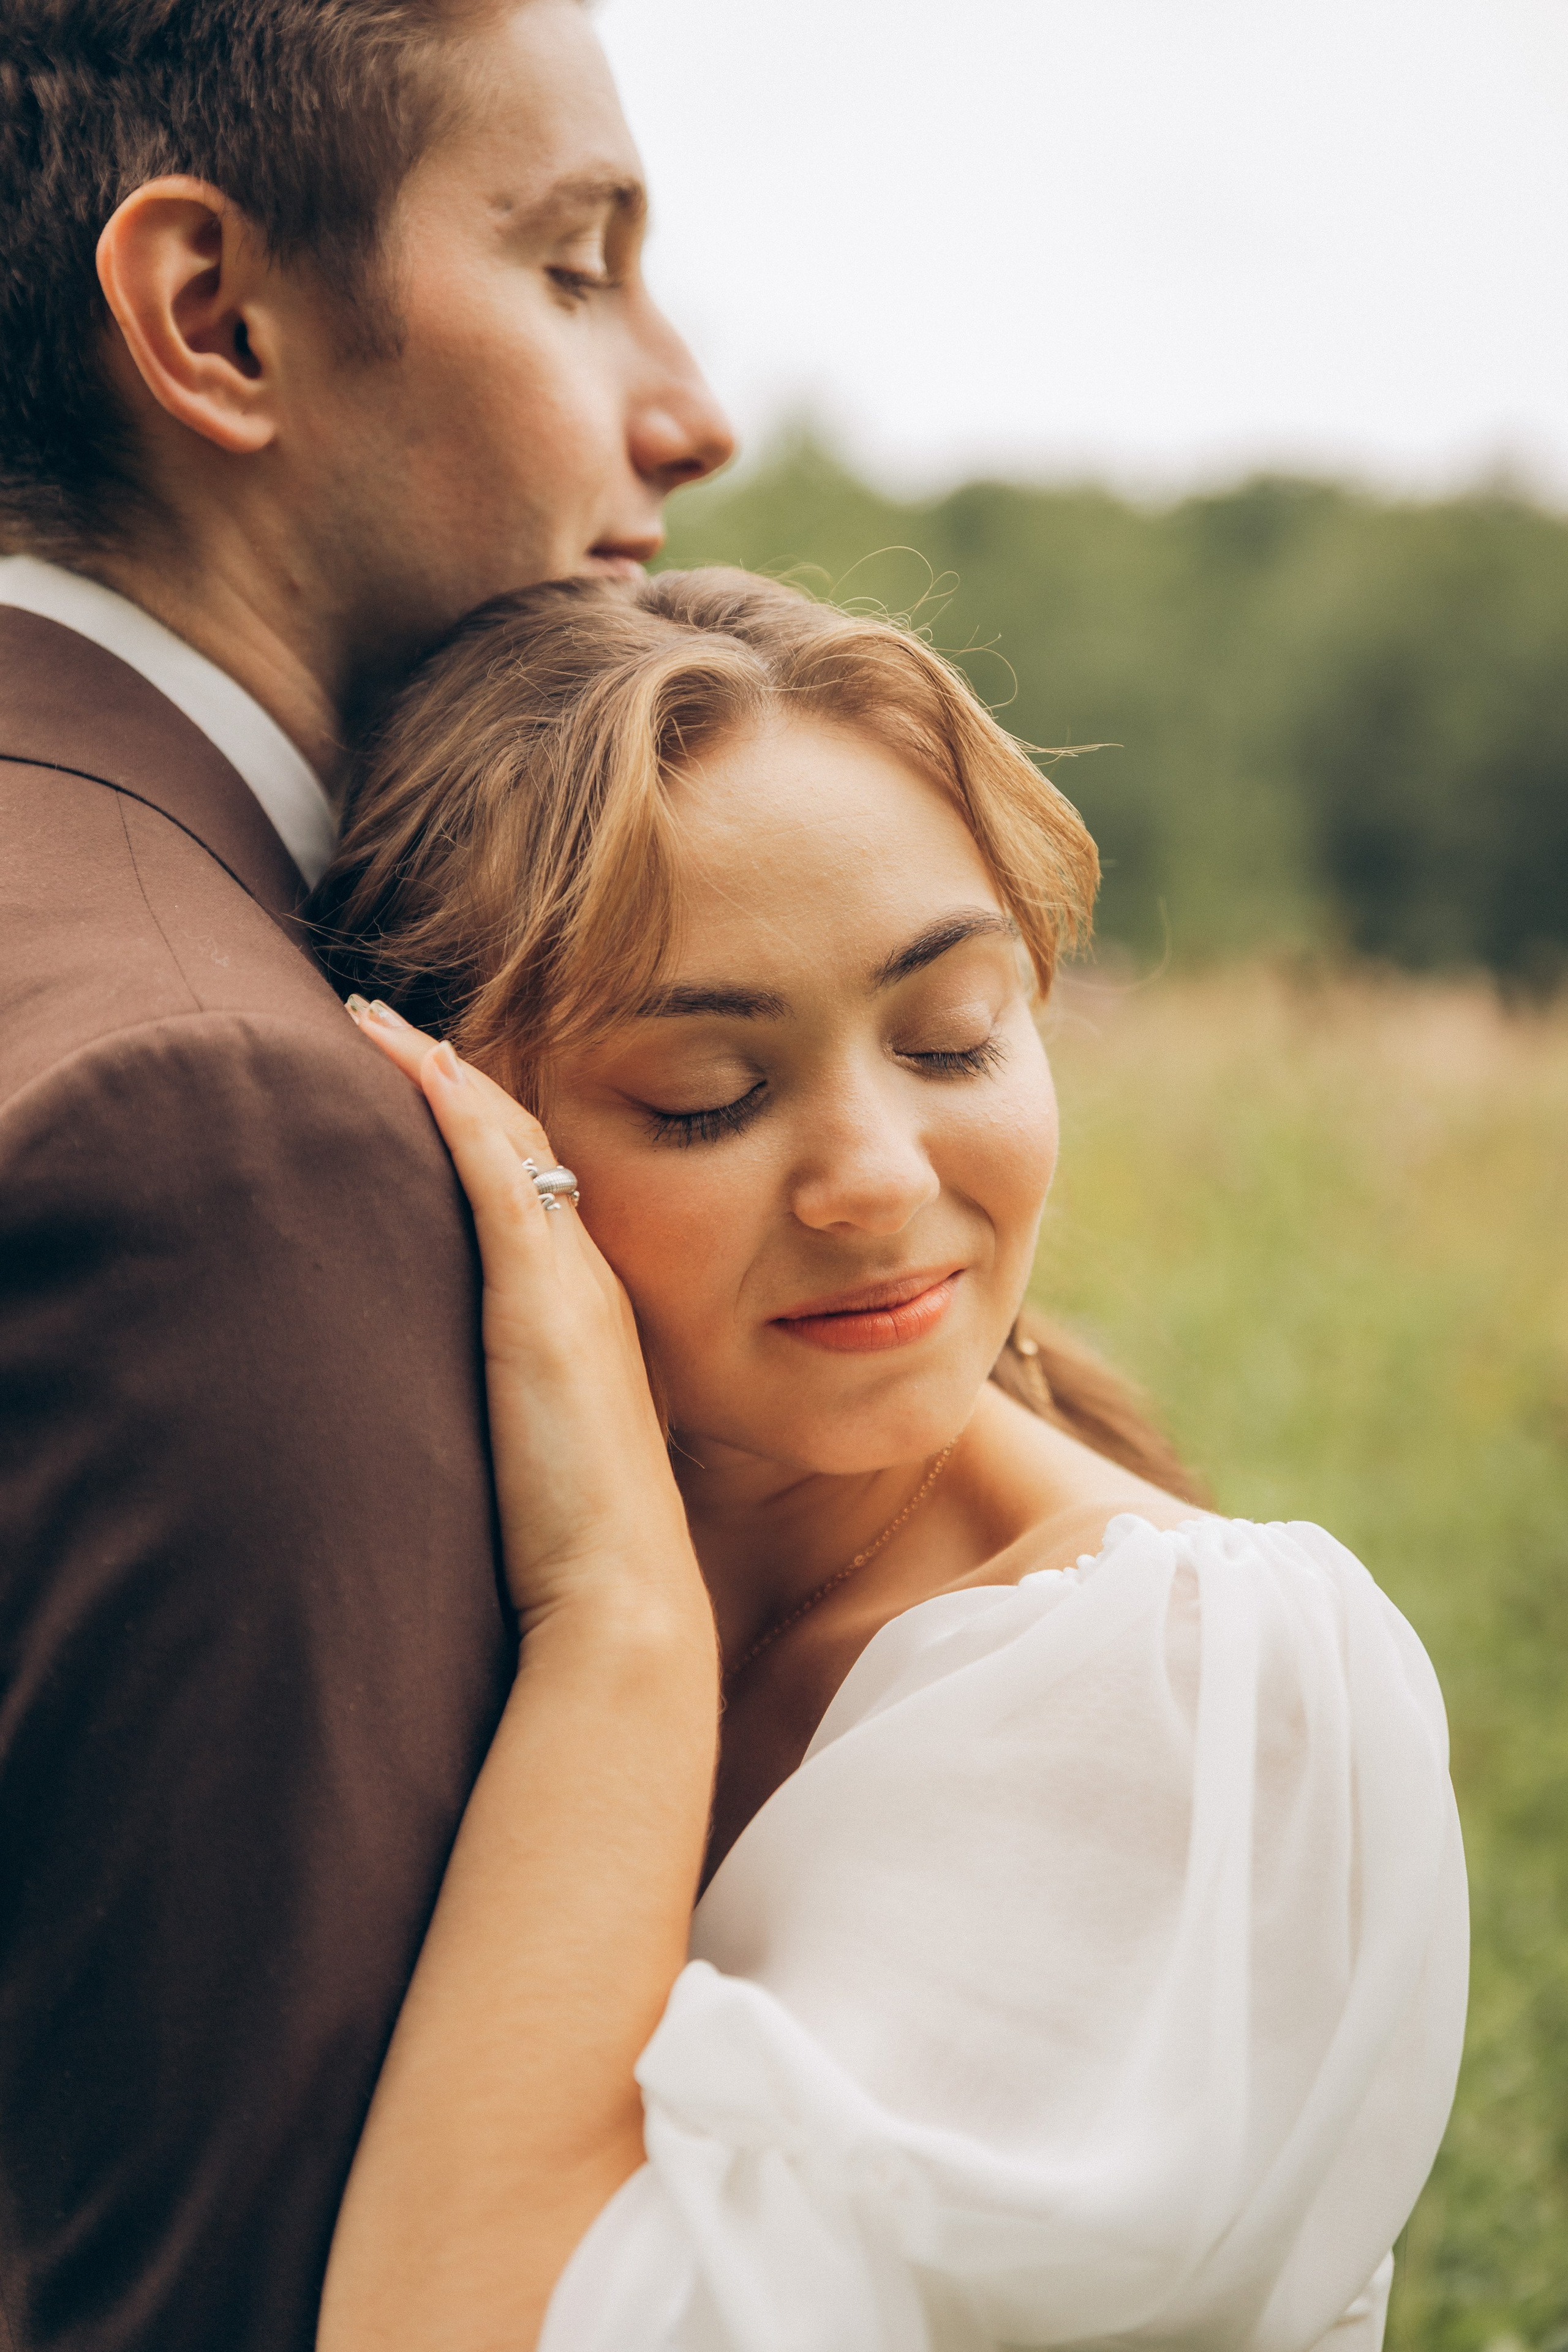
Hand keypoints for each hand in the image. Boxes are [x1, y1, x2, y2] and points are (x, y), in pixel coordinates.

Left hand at [347, 1000, 703, 1636]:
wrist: (622, 1597)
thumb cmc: (581, 1549)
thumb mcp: (546, 1457)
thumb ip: (521, 1413)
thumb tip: (480, 1412)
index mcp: (589, 1315)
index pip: (537, 1188)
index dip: (484, 1124)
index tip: (424, 1074)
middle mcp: (589, 1283)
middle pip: (527, 1143)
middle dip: (459, 1075)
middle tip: (384, 1020)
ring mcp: (571, 1286)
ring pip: (510, 1141)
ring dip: (442, 1070)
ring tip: (372, 1018)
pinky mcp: (542, 1304)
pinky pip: (499, 1177)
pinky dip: (456, 1109)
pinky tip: (412, 1058)